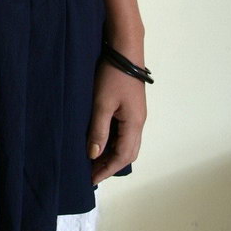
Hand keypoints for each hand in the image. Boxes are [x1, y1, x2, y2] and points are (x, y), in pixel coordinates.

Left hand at [87, 58, 146, 184]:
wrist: (125, 50)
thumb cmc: (113, 75)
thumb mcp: (102, 103)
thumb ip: (99, 130)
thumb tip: (94, 155)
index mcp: (134, 124)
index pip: (122, 156)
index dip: (107, 169)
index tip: (92, 180)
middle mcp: (138, 122)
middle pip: (128, 153)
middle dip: (110, 165)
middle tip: (91, 173)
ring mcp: (136, 115)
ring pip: (127, 143)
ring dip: (112, 154)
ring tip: (94, 160)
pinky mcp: (131, 107)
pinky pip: (124, 132)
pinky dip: (113, 141)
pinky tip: (100, 140)